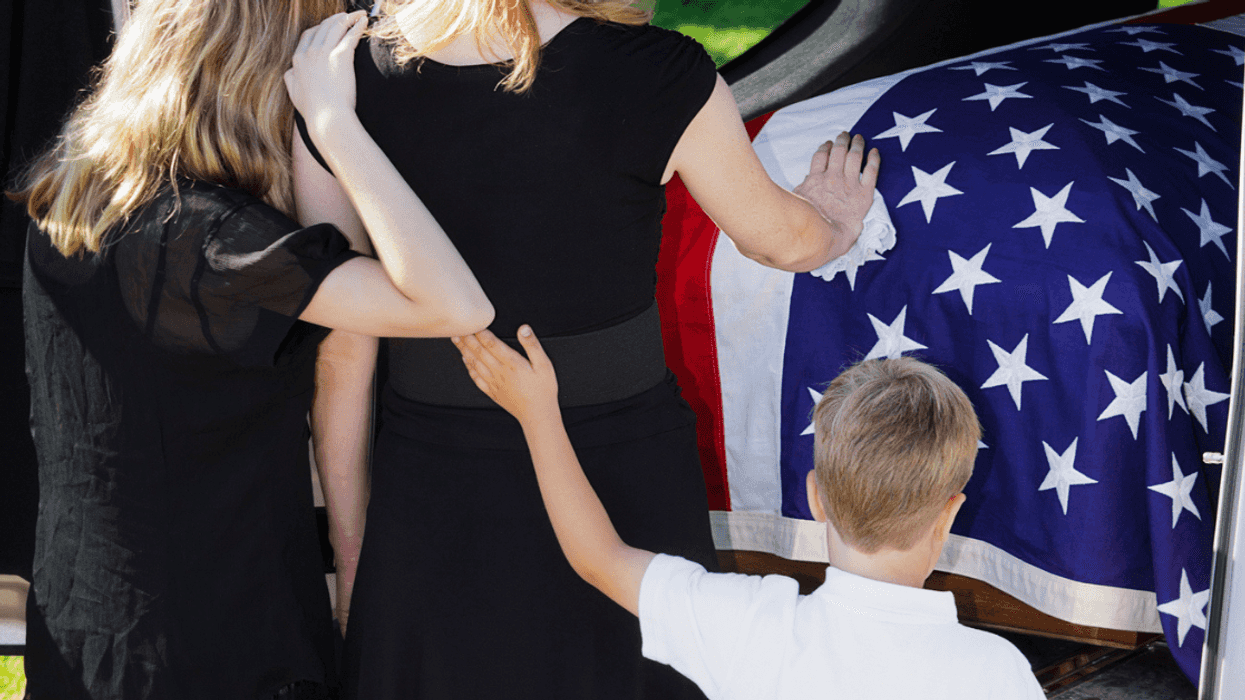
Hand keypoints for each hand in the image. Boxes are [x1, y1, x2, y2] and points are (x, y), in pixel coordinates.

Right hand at [283, 11, 367, 136]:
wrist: (327, 118)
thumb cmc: (314, 111)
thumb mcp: (294, 94)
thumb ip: (291, 79)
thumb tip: (290, 72)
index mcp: (298, 60)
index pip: (308, 36)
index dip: (319, 29)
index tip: (328, 27)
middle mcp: (309, 53)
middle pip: (323, 27)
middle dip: (335, 19)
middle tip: (345, 17)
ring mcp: (324, 53)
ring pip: (336, 27)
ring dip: (348, 18)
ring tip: (357, 15)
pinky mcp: (340, 57)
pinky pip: (350, 34)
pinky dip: (358, 25)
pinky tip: (364, 21)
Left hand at [452, 327, 558, 423]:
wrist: (537, 415)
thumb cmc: (543, 390)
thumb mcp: (544, 365)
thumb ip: (532, 345)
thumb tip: (523, 329)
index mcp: (511, 363)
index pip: (491, 343)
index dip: (481, 332)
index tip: (473, 322)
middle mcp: (499, 372)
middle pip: (479, 352)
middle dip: (467, 338)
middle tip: (457, 327)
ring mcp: (494, 383)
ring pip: (474, 363)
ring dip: (464, 350)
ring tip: (457, 340)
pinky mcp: (493, 392)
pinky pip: (476, 378)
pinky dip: (469, 368)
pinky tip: (465, 361)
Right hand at [793, 132, 880, 256]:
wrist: (824, 239)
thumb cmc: (808, 226)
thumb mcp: (797, 204)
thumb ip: (802, 191)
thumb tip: (805, 182)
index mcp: (815, 180)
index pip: (821, 156)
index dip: (825, 147)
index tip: (829, 143)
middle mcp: (832, 178)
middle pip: (838, 152)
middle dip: (842, 140)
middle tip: (845, 135)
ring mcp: (849, 185)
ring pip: (854, 156)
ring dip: (857, 144)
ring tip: (859, 138)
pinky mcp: (864, 194)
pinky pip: (871, 171)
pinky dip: (874, 159)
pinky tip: (875, 152)